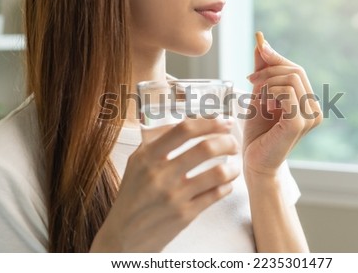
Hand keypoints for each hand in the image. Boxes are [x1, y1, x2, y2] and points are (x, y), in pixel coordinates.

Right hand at [91, 118, 238, 251]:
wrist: (124, 236)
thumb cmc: (133, 196)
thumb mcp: (136, 163)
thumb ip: (157, 141)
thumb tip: (188, 122)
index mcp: (148, 157)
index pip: (184, 129)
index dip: (209, 122)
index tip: (223, 122)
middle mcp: (160, 174)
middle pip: (205, 148)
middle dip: (227, 142)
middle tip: (233, 144)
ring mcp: (174, 196)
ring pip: (217, 173)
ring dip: (232, 167)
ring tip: (233, 167)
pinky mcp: (184, 215)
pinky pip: (216, 194)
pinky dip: (226, 186)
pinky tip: (225, 184)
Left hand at [243, 32, 321, 176]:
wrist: (254, 162)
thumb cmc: (257, 133)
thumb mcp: (259, 96)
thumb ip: (263, 72)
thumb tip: (261, 43)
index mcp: (307, 103)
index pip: (296, 70)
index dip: (276, 57)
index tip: (259, 49)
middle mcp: (314, 109)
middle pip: (294, 71)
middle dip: (268, 70)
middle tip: (250, 79)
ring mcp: (311, 116)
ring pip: (290, 79)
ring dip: (267, 82)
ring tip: (258, 98)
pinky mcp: (300, 122)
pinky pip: (286, 92)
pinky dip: (270, 92)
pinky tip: (263, 105)